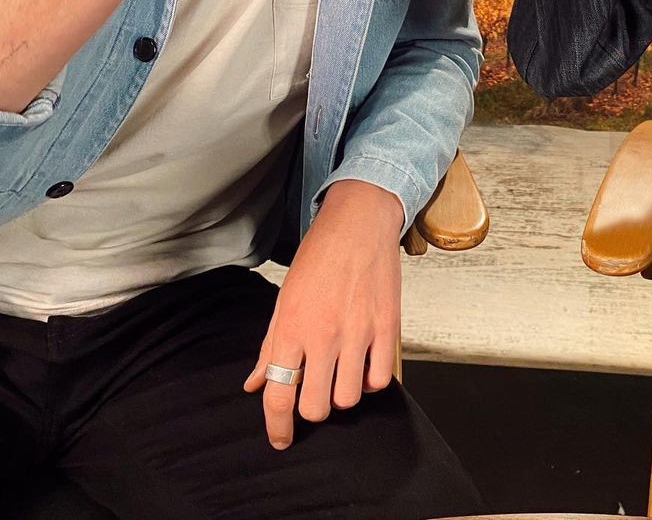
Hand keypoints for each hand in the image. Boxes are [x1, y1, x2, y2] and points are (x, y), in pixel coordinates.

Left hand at [243, 179, 403, 450]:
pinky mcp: (387, 327)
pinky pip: (380, 379)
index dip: (277, 427)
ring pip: (349, 399)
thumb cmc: (319, 257)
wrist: (359, 223)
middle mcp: (324, 334)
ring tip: (340, 374)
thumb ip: (270, 346)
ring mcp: (358, 332)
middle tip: (314, 391)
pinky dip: (371, 381)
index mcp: (292, 328)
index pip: (279, 395)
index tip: (280, 438)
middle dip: (312, 408)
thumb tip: (254, 384)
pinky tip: (364, 364)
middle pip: (315, 406)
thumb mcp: (284, 299)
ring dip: (342, 394)